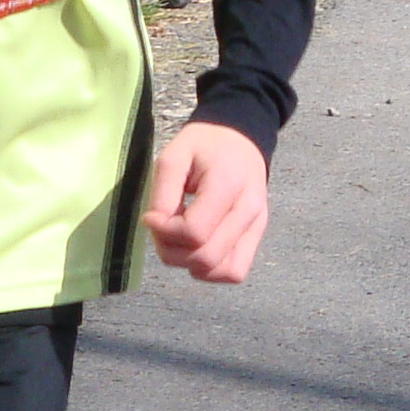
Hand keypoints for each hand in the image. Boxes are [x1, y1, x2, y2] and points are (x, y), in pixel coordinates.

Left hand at [143, 121, 268, 283]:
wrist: (240, 138)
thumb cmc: (203, 145)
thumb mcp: (173, 157)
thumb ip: (162, 194)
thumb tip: (155, 227)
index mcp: (228, 184)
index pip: (194, 232)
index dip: (165, 232)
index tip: (152, 216)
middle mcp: (249, 210)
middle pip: (205, 257)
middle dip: (173, 251)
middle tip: (162, 229)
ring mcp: (257, 225)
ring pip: (221, 271)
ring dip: (190, 263)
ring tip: (180, 238)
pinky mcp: (257, 236)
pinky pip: (234, 271)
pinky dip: (211, 269)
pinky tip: (197, 248)